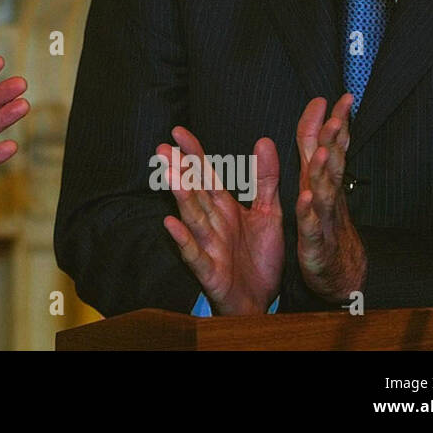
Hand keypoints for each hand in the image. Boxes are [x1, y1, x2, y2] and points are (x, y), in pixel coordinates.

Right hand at [160, 127, 282, 314]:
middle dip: (180, 172)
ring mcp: (209, 246)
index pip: (206, 176)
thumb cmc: (259, 258)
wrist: (264, 301)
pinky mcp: (210, 271)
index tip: (178, 132)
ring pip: (192, 218)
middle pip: (194, 193)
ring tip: (170, 176)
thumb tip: (264, 141)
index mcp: (225, 208)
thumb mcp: (269, 213)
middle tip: (163, 149)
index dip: (194, 154)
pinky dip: (183, 240)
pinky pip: (195, 254)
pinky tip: (170, 224)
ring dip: (181, 198)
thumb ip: (265, 180)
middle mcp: (213, 223)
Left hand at [295, 94, 366, 301]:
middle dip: (335, 139)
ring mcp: (323, 218)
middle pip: (331, 163)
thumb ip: (316, 153)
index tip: (342, 97)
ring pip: (324, 191)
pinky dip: (309, 212)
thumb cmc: (327, 225)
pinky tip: (306, 198)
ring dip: (323, 171)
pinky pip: (311, 225)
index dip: (335, 123)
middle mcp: (326, 195)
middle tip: (338, 115)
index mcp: (322, 180)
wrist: (341, 273)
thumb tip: (320, 121)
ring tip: (323, 151)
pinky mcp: (314, 241)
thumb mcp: (318, 186)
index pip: (330, 146)